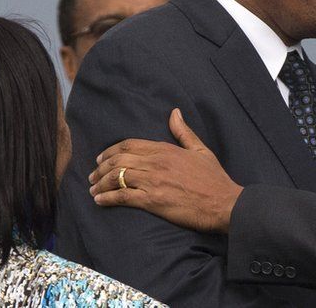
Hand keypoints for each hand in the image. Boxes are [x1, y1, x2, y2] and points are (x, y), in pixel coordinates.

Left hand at [88, 108, 241, 233]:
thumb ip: (184, 132)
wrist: (223, 203)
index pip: (129, 144)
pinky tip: (100, 200)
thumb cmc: (214, 179)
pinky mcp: (152, 201)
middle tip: (93, 175)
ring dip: (100, 183)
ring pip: (116, 177)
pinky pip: (122, 196)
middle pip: (118, 160)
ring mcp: (153, 181)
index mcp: (166, 149)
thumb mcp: (201, 150)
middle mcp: (156, 163)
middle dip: (101, 167)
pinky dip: (107, 198)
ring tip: (94, 189)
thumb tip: (174, 112)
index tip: (101, 157)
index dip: (111, 150)